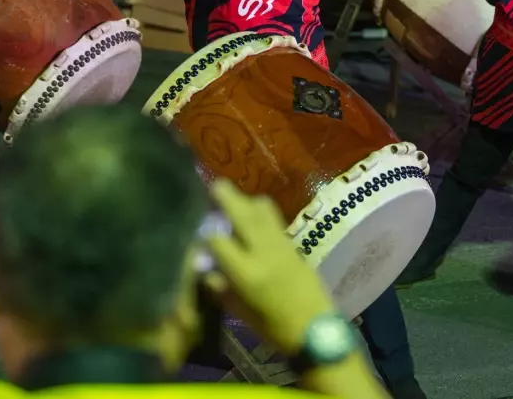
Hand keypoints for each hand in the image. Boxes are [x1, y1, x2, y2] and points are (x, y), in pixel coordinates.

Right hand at [202, 180, 334, 352]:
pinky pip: (274, 221)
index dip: (206, 232)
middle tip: (215, 184)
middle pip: (244, 216)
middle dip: (228, 199)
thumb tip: (205, 268)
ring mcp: (282, 246)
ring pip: (264, 212)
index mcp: (247, 274)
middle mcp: (264, 253)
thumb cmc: (272, 327)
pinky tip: (253, 217)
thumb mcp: (239, 312)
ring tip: (234, 199)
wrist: (314, 328)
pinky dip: (261, 213)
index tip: (197, 228)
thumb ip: (220, 288)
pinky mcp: (294, 245)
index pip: (220, 241)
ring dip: (247, 201)